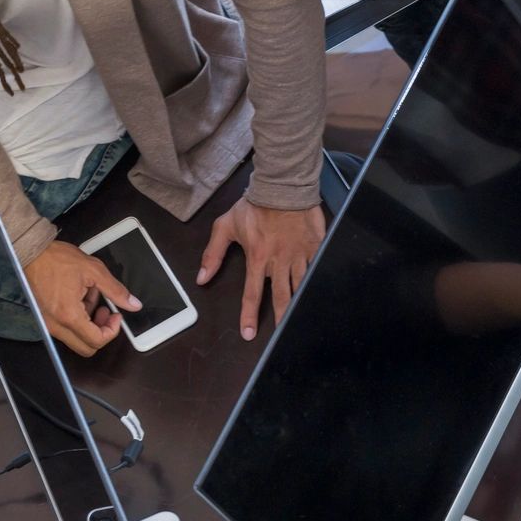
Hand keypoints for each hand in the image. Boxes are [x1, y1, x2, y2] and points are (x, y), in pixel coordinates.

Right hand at [24, 240, 138, 356]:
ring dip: (90, 324)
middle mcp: (56, 325)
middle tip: (107, 312)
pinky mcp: (46, 318)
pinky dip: (78, 318)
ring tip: (92, 296)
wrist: (31, 253)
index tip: (116, 316)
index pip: (97, 341)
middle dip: (101, 332)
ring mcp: (49, 323)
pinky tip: (81, 297)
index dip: (112, 331)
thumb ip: (116, 290)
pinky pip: (67, 329)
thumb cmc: (56, 259)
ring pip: (77, 339)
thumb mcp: (94, 270)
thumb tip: (132, 304)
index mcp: (69, 315)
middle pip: (86, 348)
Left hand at [197, 197, 326, 339]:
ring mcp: (299, 254)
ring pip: (301, 286)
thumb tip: (202, 277)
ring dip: (300, 302)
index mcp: (258, 257)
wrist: (283, 185)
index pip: (252, 293)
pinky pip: (317, 267)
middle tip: (281, 334)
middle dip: (282, 317)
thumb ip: (213, 253)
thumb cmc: (254, 205)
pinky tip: (319, 290)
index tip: (248, 333)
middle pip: (282, 297)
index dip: (249, 316)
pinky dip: (317, 280)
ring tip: (300, 317)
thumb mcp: (226, 226)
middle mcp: (279, 260)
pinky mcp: (315, 246)